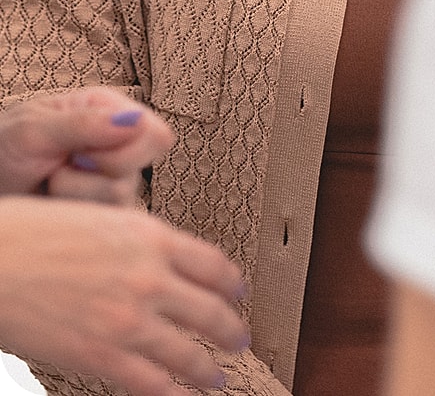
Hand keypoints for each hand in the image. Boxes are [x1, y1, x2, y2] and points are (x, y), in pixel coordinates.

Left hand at [0, 88, 173, 203]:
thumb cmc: (5, 149)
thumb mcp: (34, 129)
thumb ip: (84, 123)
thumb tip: (136, 120)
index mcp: (108, 110)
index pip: (154, 133)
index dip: (130, 147)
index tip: (86, 150)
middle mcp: (118, 145)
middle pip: (141, 168)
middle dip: (96, 174)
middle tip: (64, 164)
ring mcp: (112, 182)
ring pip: (120, 199)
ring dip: (75, 194)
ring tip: (51, 182)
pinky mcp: (102, 214)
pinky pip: (105, 225)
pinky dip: (74, 215)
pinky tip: (57, 202)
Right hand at [0, 196, 248, 395]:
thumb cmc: (32, 232)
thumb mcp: (98, 218)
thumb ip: (133, 240)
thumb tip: (154, 257)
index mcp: (148, 235)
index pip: (212, 262)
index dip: (233, 283)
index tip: (239, 291)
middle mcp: (148, 276)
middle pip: (210, 310)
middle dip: (231, 329)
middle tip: (239, 337)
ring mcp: (129, 319)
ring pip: (188, 353)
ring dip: (209, 368)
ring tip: (217, 376)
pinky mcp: (103, 356)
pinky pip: (152, 384)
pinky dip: (173, 394)